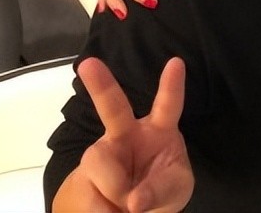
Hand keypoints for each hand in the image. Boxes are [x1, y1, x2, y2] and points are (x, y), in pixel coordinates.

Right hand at [55, 57, 192, 212]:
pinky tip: (112, 210)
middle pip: (112, 107)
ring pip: (100, 164)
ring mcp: (102, 152)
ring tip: (126, 203)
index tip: (176, 62)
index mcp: (159, 130)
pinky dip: (103, 210)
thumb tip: (134, 200)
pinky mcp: (84, 174)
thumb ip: (160, 189)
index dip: (172, 85)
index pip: (168, 105)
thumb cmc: (161, 187)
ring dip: (115, 190)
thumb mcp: (174, 188)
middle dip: (100, 84)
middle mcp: (126, 133)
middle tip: (88, 64)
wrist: (132, 208)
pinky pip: (88, 195)